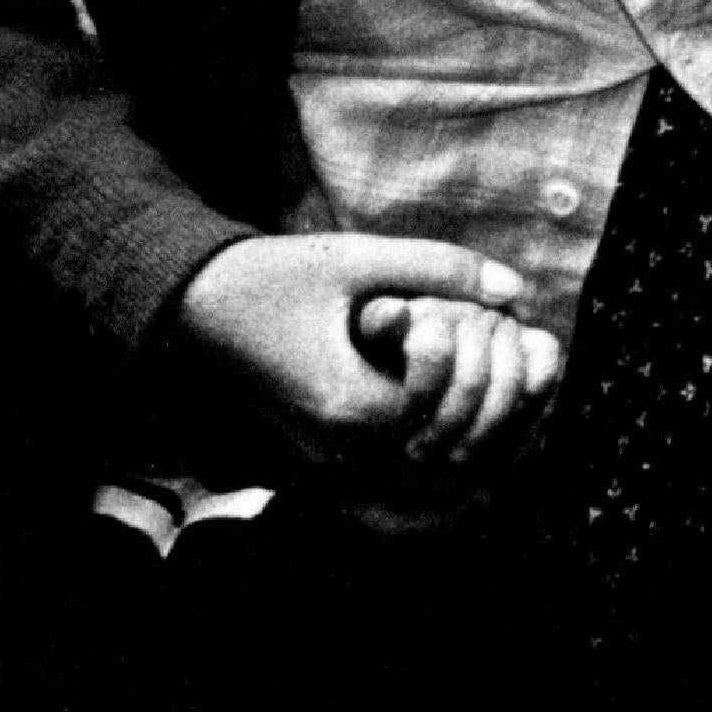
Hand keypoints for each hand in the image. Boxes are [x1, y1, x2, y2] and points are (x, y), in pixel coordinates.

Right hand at [172, 233, 546, 466]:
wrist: (196, 306)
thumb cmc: (270, 277)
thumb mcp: (354, 258)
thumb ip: (437, 268)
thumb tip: (515, 289)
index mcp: (348, 406)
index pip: (447, 405)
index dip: (478, 360)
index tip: (478, 313)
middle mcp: (344, 446)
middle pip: (447, 439)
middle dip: (484, 388)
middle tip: (499, 334)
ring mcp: (337, 453)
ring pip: (429, 447)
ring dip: (466, 403)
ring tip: (483, 347)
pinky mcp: (332, 444)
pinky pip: (403, 440)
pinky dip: (436, 408)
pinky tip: (451, 363)